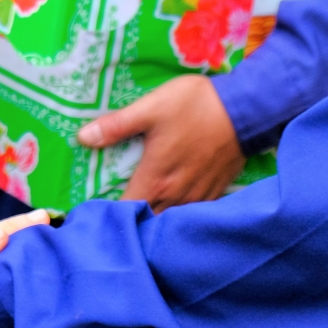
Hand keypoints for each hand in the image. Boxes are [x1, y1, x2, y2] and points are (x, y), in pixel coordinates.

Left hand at [77, 75, 244, 211]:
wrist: (246, 109)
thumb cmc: (195, 106)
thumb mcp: (151, 108)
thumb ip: (116, 126)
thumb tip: (82, 138)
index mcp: (156, 179)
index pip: (125, 211)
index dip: (108, 214)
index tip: (96, 211)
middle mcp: (176, 196)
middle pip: (147, 220)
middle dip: (130, 220)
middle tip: (114, 214)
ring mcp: (198, 197)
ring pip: (169, 220)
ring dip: (154, 220)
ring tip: (140, 214)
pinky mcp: (215, 192)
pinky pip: (191, 213)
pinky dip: (178, 215)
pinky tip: (170, 206)